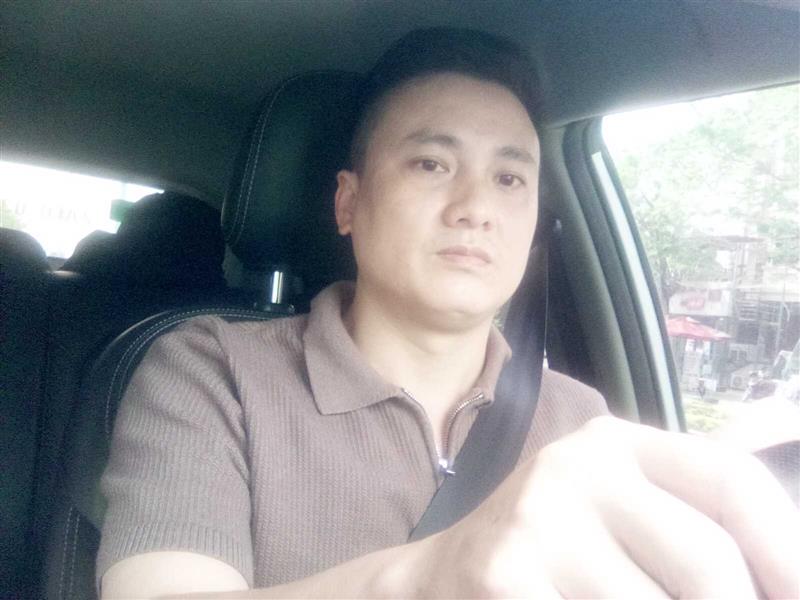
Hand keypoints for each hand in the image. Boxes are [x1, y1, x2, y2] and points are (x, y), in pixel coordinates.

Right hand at [418, 416, 798, 597]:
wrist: (446, 573)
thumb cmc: (552, 548)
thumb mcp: (616, 513)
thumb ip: (689, 532)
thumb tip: (784, 585)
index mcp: (615, 443)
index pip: (731, 479)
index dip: (789, 548)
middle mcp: (576, 467)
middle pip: (710, 566)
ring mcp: (537, 522)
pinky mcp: (507, 575)